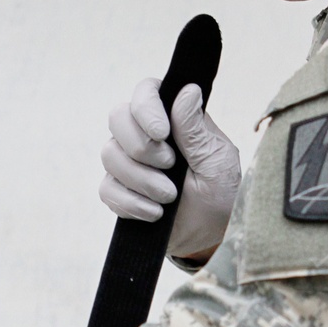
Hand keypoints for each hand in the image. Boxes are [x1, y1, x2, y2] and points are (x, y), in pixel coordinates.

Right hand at [100, 79, 240, 258]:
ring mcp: (128, 162)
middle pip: (117, 117)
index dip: (146, 108)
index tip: (162, 133)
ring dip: (141, 179)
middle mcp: (144, 135)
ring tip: (170, 196)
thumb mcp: (216, 160)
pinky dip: (132, 203)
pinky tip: (155, 212)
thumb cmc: (220, 193)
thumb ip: (196, 129)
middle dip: (141, 146)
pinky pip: (107, 189)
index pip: (145, 92)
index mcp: (172, 118)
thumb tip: (187, 90)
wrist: (209, 236)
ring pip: (109, 154)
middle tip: (170, 166)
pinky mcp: (118, 191)